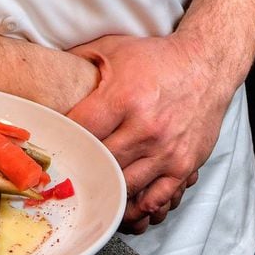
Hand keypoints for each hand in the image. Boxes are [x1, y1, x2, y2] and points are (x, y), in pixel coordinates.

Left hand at [66, 33, 228, 231]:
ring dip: (108, 192)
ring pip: (126, 187)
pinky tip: (126, 203)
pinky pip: (158, 197)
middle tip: (69, 173)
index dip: (65, 139)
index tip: (56, 145)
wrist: (205, 65)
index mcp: (123, 97)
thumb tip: (49, 68)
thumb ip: (79, 59)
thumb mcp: (113, 48)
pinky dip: (139, 206)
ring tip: (93, 192)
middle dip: (83, 168)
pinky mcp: (184, 164)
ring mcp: (166, 149)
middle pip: (101, 163)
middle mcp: (145, 127)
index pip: (81, 130)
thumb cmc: (156, 57)